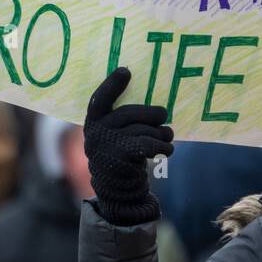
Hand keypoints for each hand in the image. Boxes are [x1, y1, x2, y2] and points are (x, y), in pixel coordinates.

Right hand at [83, 67, 173, 225]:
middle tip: (164, 115)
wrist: (117, 191)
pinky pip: (149, 145)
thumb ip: (122, 119)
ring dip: (161, 134)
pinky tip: (167, 150)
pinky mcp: (121, 160)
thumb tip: (154, 105)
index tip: (126, 70)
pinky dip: (163, 147)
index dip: (112, 84)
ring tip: (168, 137)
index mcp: (94, 122)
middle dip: (152, 114)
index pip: (99, 99)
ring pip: (143, 130)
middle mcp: (96, 133)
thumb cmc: (121, 154)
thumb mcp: (114, 135)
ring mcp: (107, 147)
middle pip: (129, 113)